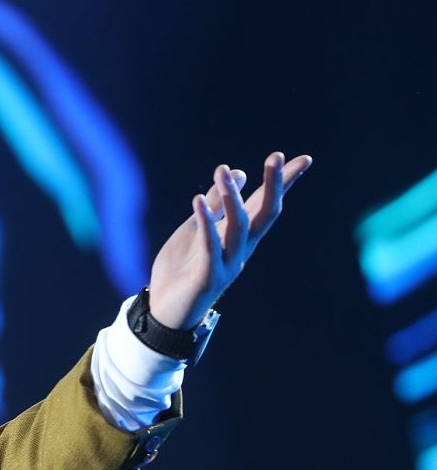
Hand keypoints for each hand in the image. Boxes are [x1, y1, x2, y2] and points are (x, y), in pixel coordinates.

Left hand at [147, 152, 312, 328]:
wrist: (164, 312)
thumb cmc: (182, 269)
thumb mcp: (195, 228)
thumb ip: (215, 205)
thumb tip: (237, 172)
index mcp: (239, 237)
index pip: (265, 205)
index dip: (284, 183)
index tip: (304, 159)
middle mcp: (240, 249)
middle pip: (264, 215)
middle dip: (273, 186)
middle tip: (276, 157)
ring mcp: (226, 263)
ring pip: (238, 227)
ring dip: (232, 198)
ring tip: (222, 171)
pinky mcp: (207, 276)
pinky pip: (209, 246)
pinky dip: (205, 222)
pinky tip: (198, 200)